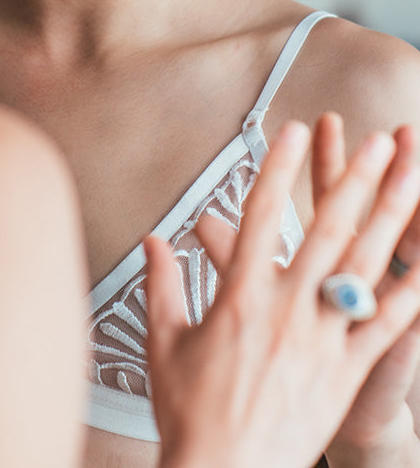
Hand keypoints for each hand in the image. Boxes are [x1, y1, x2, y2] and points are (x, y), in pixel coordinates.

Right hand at [146, 119, 419, 467]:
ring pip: (365, 267)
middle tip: (379, 142)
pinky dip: (410, 295)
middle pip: (328, 231)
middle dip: (356, 180)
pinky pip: (384, 327)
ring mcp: (321, 340)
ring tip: (411, 181)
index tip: (294, 131)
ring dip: (391, 218)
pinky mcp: (346, 374)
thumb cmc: (191, 416)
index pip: (263, 214)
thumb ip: (162, 284)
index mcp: (239, 297)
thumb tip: (153, 243)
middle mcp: (286, 309)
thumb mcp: (165, 342)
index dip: (279, 168)